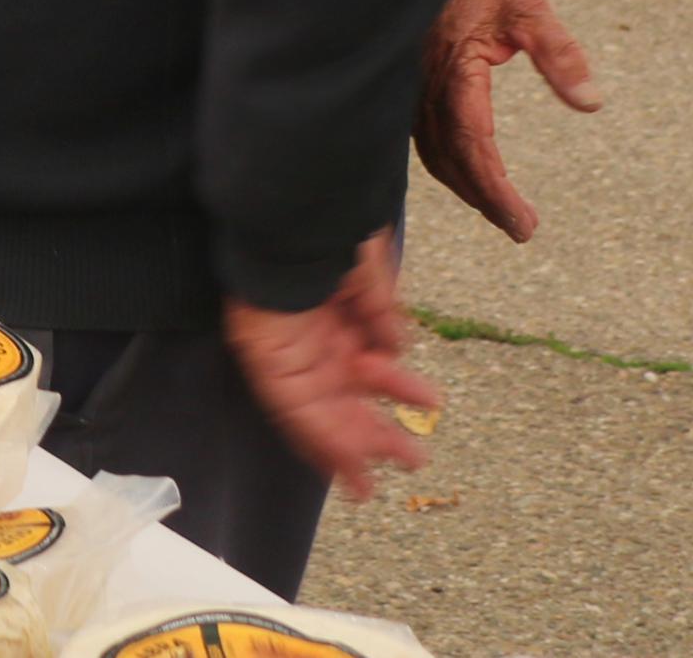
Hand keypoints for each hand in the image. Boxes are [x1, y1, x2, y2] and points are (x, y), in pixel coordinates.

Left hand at [222, 235, 442, 502]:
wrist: (288, 210)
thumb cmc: (326, 230)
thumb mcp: (369, 273)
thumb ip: (382, 315)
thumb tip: (396, 349)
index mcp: (337, 317)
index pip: (364, 365)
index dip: (394, 389)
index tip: (430, 405)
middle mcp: (311, 339)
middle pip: (343, 398)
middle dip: (377, 433)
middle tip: (415, 460)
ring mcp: (286, 350)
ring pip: (319, 413)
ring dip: (349, 449)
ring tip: (374, 482)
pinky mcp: (263, 357)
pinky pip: (291, 407)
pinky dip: (318, 438)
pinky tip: (344, 466)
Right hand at [415, 0, 604, 243]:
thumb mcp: (530, 8)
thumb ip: (560, 54)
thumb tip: (591, 103)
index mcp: (454, 69)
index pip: (473, 145)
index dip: (495, 190)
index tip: (524, 224)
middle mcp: (424, 84)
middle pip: (448, 158)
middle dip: (483, 198)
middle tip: (521, 228)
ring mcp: (410, 85)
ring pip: (431, 150)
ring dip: (464, 184)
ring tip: (500, 208)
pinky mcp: (408, 83)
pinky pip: (423, 134)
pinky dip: (446, 161)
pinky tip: (466, 171)